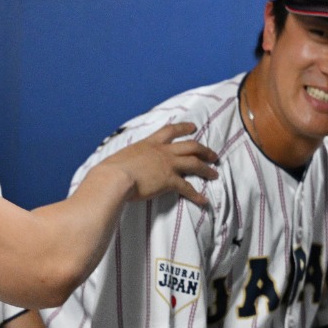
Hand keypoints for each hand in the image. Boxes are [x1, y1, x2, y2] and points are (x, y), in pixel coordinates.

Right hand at [96, 122, 217, 205]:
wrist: (115, 178)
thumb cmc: (112, 169)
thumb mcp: (121, 157)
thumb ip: (128, 159)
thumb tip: (122, 166)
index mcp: (149, 143)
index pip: (170, 130)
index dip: (183, 127)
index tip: (193, 127)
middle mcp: (162, 152)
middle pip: (190, 146)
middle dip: (203, 150)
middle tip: (213, 154)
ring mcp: (168, 165)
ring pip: (194, 164)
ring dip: (206, 169)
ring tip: (214, 174)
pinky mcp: (169, 181)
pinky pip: (187, 188)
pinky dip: (196, 195)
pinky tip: (204, 200)